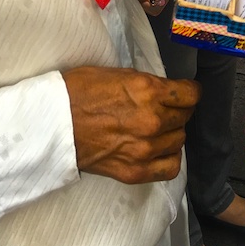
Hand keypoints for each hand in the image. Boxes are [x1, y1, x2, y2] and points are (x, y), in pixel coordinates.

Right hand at [63, 67, 198, 183]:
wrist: (53, 123)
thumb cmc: (79, 92)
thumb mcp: (119, 74)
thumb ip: (147, 84)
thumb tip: (165, 90)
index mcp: (148, 90)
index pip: (191, 94)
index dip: (189, 91)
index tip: (185, 93)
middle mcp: (152, 120)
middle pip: (186, 117)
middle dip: (178, 111)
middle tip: (165, 109)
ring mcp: (145, 148)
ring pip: (179, 140)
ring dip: (172, 133)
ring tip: (157, 129)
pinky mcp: (135, 171)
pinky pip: (170, 168)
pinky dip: (169, 158)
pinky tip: (159, 150)